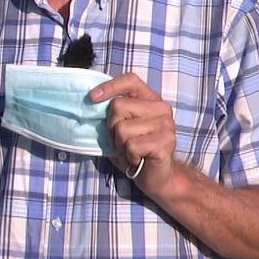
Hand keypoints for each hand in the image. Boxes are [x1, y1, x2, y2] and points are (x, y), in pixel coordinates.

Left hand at [89, 73, 177, 196]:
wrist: (157, 178)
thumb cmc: (136, 151)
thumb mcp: (122, 128)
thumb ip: (114, 114)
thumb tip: (92, 102)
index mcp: (151, 100)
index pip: (130, 81)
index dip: (110, 86)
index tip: (92, 98)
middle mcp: (161, 108)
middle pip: (118, 106)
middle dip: (111, 128)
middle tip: (122, 142)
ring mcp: (166, 124)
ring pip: (122, 128)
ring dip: (120, 146)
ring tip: (131, 153)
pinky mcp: (166, 142)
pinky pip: (131, 145)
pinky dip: (129, 156)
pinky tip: (138, 160)